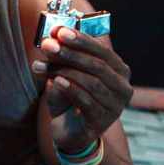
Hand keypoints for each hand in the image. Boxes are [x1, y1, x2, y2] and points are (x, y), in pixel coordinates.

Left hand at [32, 26, 132, 150]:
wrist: (70, 133)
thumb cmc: (70, 98)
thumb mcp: (67, 74)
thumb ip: (64, 58)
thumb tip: (52, 38)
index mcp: (118, 70)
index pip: (102, 51)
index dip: (81, 40)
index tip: (59, 31)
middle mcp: (122, 87)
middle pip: (97, 65)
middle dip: (70, 54)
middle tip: (48, 45)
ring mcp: (115, 105)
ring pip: (91, 82)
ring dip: (64, 71)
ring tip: (41, 65)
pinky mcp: (102, 121)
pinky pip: (86, 101)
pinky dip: (70, 89)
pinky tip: (56, 81)